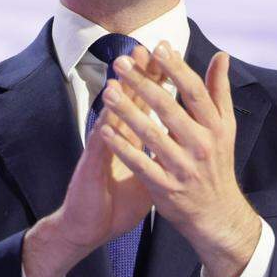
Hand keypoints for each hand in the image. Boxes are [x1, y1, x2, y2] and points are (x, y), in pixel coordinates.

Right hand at [22, 46, 166, 276]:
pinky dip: (104, 132)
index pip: (148, 104)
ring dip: (118, 95)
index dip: (159, 81)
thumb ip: (164, 153)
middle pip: (130, 101)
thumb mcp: (149, 175)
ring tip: (123, 70)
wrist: (89, 227)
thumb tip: (186, 139)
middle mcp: (116, 138)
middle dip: (140, 76)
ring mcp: (101, 150)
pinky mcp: (90, 167)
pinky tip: (107, 117)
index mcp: (133, 139)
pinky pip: (98, 147)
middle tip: (146, 49)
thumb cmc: (117, 201)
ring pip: (111, 117)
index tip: (171, 57)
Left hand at [98, 43, 260, 276]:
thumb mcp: (225, 127)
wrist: (217, 214)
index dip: (176, 68)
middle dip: (143, 83)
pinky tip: (104, 130)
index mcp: (216, 127)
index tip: (158, 46)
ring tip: (108, 91)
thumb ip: (219, 91)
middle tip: (121, 63)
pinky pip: (139, 163)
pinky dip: (121, 147)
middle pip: (169, 109)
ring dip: (127, 112)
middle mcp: (201, 145)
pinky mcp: (166, 187)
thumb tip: (222, 55)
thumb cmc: (217, 163)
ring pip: (151, 135)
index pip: (194, 91)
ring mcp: (183, 167)